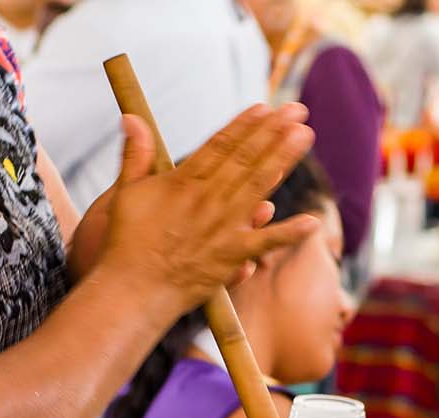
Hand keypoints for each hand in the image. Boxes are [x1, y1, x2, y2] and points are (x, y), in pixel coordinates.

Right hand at [93, 106, 319, 317]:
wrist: (134, 289)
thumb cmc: (128, 243)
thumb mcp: (126, 192)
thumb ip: (135, 154)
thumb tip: (131, 117)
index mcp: (184, 182)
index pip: (221, 145)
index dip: (245, 125)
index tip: (264, 107)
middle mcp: (208, 200)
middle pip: (246, 158)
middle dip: (273, 132)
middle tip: (297, 110)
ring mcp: (223, 228)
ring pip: (259, 187)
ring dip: (284, 159)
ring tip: (305, 136)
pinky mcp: (232, 257)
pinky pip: (265, 243)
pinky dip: (289, 233)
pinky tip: (312, 222)